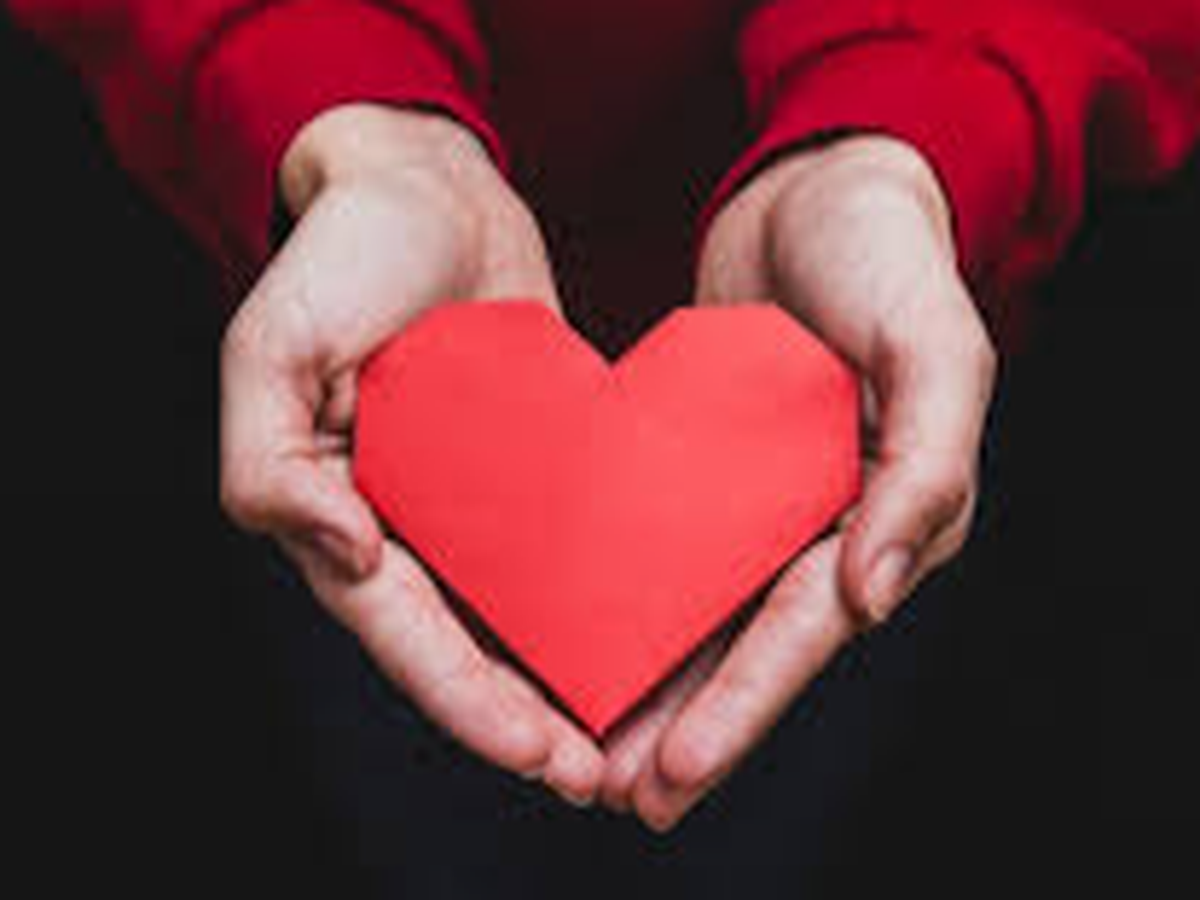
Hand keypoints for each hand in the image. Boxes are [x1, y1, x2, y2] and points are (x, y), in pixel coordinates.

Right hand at [220, 106, 603, 804]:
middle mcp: (407, 520)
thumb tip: (338, 553)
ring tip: (636, 731)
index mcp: (340, 513)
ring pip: (522, 608)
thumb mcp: (273, 346)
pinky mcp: (530, 461)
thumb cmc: (341, 255)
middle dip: (528, 717)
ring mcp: (473, 495)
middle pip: (468, 644)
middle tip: (598, 774)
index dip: (466, 703)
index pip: (403, 633)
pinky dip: (599, 587)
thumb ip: (269, 463)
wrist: (425, 185)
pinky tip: (655, 619)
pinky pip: (564, 538)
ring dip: (570, 673)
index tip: (537, 752)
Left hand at [600, 136, 996, 827]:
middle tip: (613, 793)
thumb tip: (875, 592)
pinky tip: (571, 638)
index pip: (809, 629)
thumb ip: (930, 462)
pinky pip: (668, 548)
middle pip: (749, 645)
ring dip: (649, 687)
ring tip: (583, 755)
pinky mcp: (710, 472)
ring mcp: (765, 504)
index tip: (677, 768)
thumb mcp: (936, 343)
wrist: (818, 191)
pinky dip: (627, 600)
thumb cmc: (888, 256)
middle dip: (686, 725)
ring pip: (704, 614)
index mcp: (893, 517)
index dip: (745, 704)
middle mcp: (829, 526)